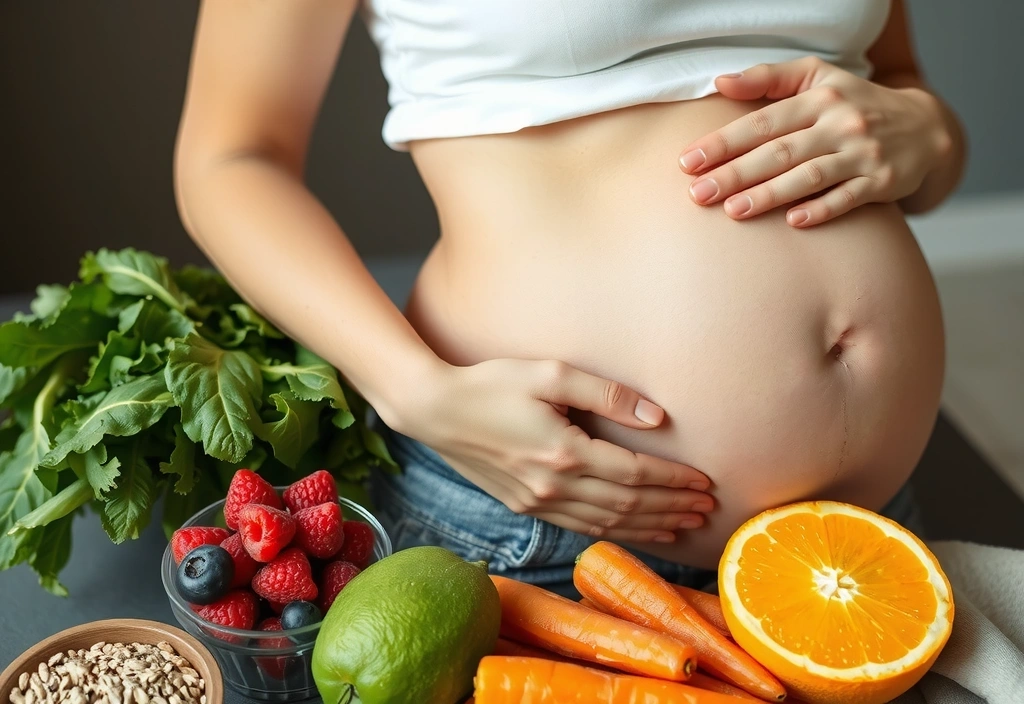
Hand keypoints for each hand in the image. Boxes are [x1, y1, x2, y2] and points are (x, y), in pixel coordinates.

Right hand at [393, 358, 712, 542]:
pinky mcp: (525, 506)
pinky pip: (581, 527)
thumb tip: (657, 418)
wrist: (435, 410)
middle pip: (628, 505)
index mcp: (564, 452)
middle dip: (672, 508)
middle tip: (708, 510)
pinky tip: (636, 531)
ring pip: (607, 523)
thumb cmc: (491, 383)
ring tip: (685, 526)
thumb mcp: (550, 373)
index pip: (634, 475)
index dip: (674, 481)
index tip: (705, 482)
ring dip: (650, 526)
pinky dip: (615, 532)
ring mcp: (537, 502)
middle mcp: (553, 486)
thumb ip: (606, 394)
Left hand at [679, 56, 952, 226]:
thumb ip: (768, 79)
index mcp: (818, 98)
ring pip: (809, 176)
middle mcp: (840, 123)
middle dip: (735, 173)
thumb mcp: (817, 77)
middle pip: (779, 151)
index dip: (723, 142)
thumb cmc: (852, 103)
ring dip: (770, 194)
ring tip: (733, 210)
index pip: (762, 122)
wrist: (923, 127)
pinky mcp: (882, 182)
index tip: (688, 162)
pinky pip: (847, 198)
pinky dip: (821, 210)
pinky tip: (793, 223)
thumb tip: (719, 82)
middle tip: (698, 194)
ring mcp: (862, 153)